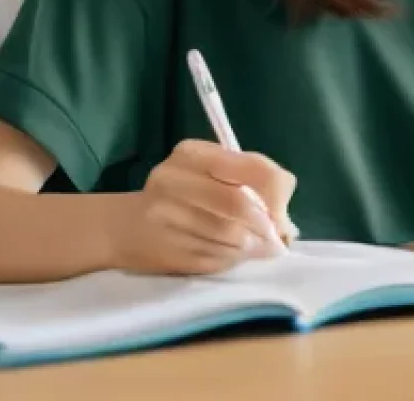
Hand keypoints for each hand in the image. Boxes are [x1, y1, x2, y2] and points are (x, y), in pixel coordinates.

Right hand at [110, 139, 297, 275]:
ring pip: (228, 236)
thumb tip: (288, 225)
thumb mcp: (214, 173)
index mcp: (192, 153)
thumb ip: (252, 185)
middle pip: (239, 204)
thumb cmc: (184, 195)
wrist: (126, 226)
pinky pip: (213, 259)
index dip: (276, 196)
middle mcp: (173, 178)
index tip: (282, 215)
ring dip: (251, 248)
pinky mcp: (163, 248)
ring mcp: (164, 215)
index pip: (253, 168)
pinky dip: (231, 260)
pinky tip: (231, 256)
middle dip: (266, 227)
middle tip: (276, 241)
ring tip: (257, 249)